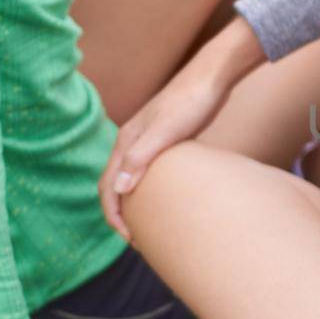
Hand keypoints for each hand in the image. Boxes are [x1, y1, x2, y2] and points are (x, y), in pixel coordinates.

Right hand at [100, 61, 230, 239]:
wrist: (212, 77)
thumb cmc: (191, 102)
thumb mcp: (165, 131)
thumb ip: (140, 158)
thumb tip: (118, 189)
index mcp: (126, 141)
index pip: (107, 185)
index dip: (113, 215)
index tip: (129, 238)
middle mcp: (131, 141)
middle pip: (114, 184)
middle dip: (120, 214)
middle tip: (137, 240)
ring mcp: (148, 140)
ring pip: (130, 177)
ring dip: (133, 203)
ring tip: (149, 226)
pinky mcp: (165, 140)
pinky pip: (148, 171)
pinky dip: (149, 190)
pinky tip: (167, 201)